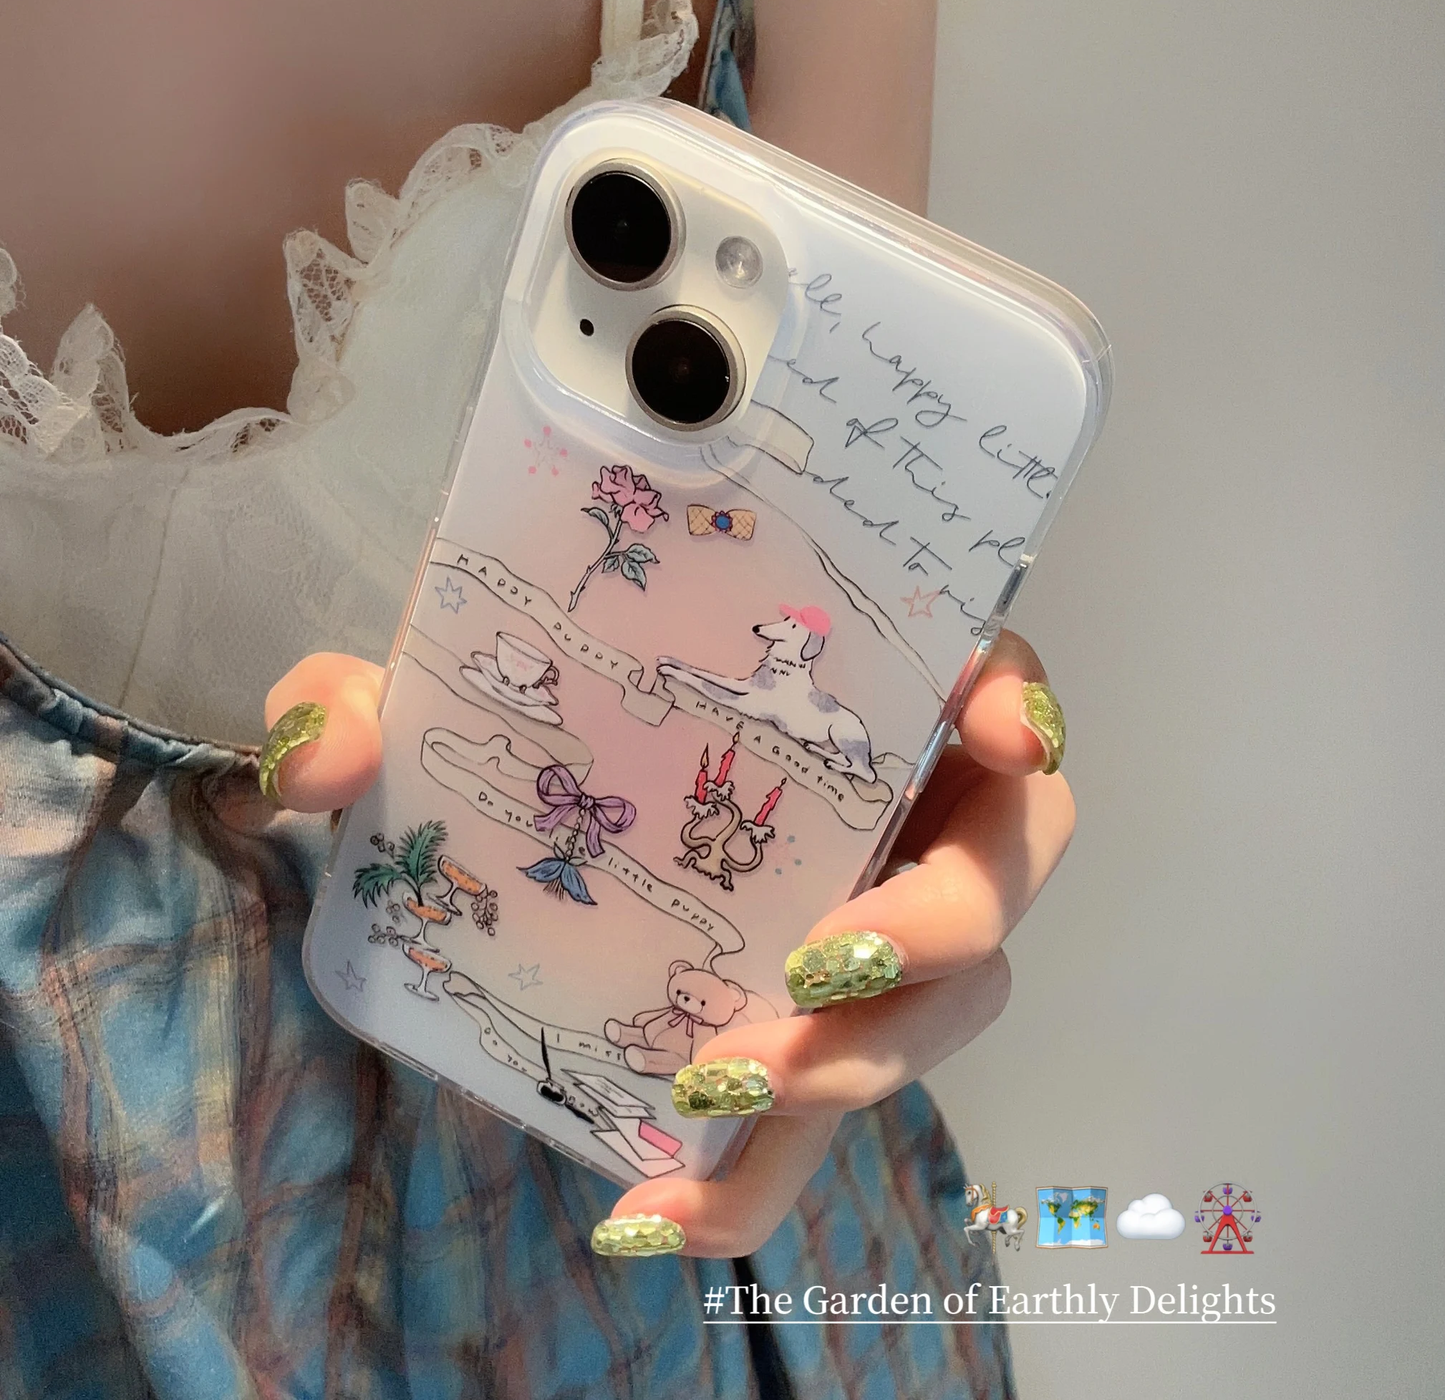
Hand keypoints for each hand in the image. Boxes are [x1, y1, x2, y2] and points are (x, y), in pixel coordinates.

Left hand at [260, 633, 1071, 1258]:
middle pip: (995, 870)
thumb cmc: (525, 729)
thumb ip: (367, 700)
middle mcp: (897, 809)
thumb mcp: (442, 698)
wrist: (529, 829)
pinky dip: (765, 1178)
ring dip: (854, 1070)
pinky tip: (660, 1216)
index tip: (994, 728)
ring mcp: (874, 931)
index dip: (1017, 695)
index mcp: (852, 693)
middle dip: (928, 936)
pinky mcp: (819, 1040)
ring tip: (715, 1106)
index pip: (984, 665)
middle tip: (805, 978)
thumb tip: (320, 755)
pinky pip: (833, 1117)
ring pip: (942, 1013)